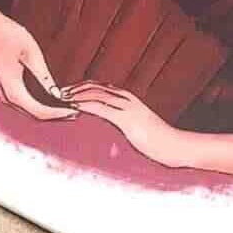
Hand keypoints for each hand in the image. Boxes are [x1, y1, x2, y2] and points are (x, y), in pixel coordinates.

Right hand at [0, 17, 73, 121]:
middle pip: (35, 115)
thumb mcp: (31, 53)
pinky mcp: (7, 90)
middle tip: (74, 113)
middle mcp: (7, 97)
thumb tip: (56, 93)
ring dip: (49, 112)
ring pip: (30, 112)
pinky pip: (26, 105)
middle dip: (55, 115)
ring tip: (66, 109)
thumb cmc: (8, 37)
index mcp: (14, 89)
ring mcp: (5, 95)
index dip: (57, 113)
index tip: (73, 111)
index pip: (39, 111)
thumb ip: (43, 76)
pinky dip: (41, 106)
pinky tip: (52, 102)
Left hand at [67, 84, 194, 167]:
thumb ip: (126, 123)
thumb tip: (114, 128)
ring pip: (96, 94)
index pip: (101, 87)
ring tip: (62, 98)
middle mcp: (127, 99)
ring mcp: (127, 107)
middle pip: (95, 87)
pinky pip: (101, 108)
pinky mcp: (126, 119)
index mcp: (129, 99)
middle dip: (75, 88)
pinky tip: (74, 106)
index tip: (68, 91)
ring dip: (76, 94)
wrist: (173, 145)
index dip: (83, 87)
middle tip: (59, 92)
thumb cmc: (157, 140)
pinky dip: (85, 105)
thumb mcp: (139, 127)